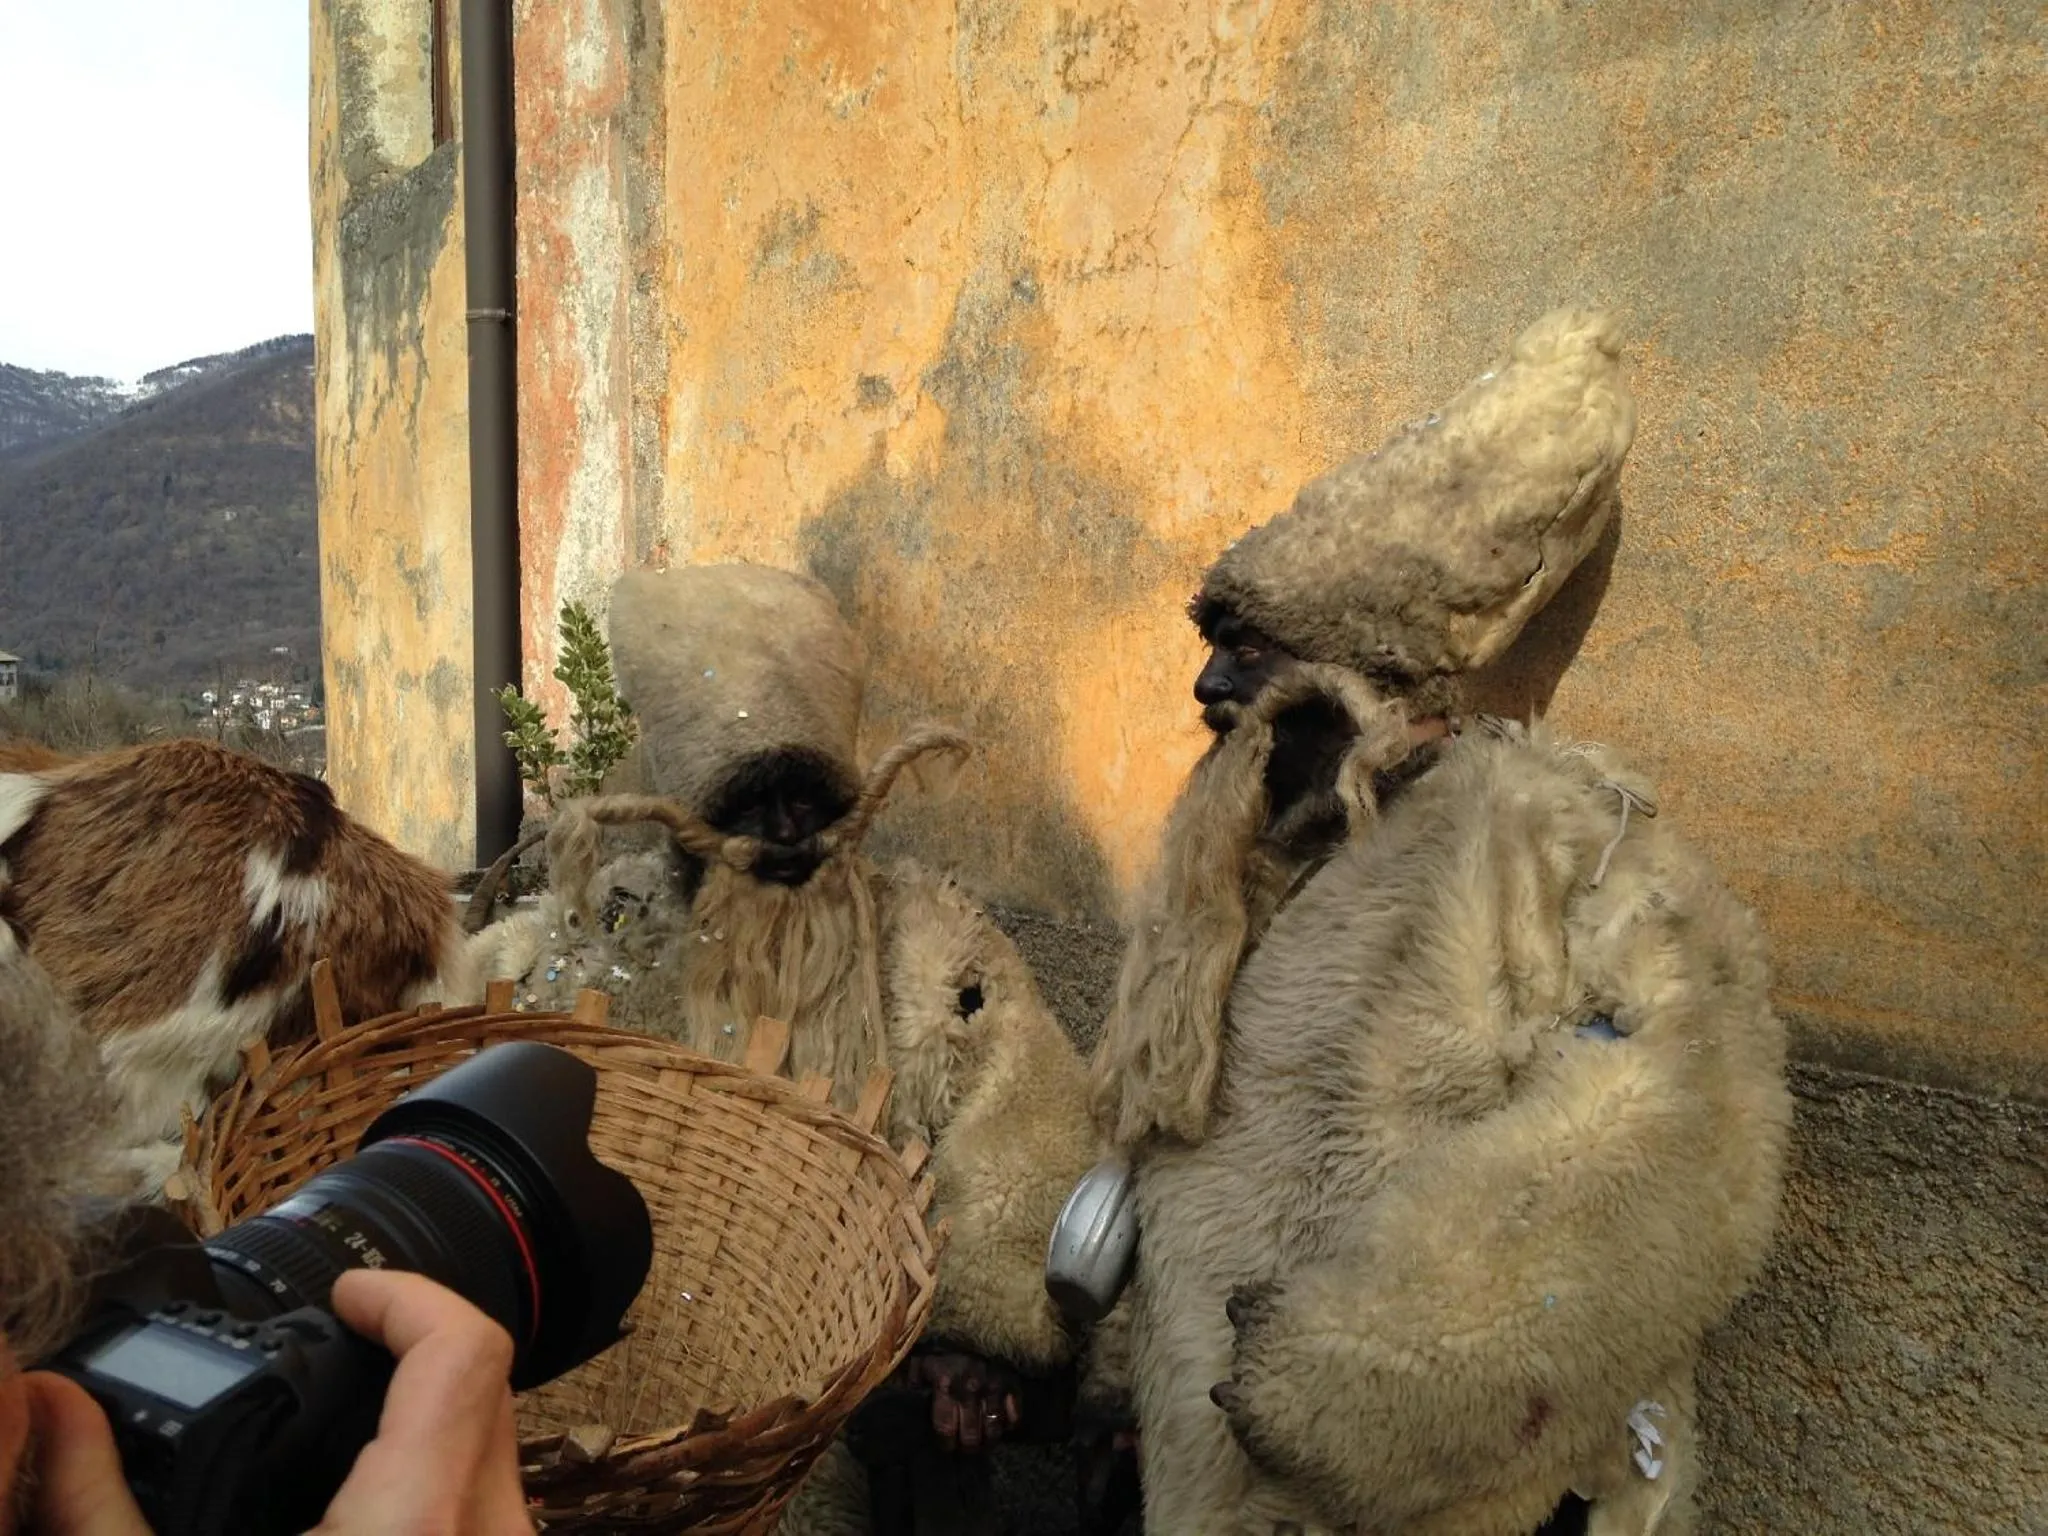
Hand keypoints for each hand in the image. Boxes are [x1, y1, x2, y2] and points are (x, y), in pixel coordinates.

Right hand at [6, 1271, 533, 1535]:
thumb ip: (98, 1507)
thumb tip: (51, 1404)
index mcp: (414, 1521)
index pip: (464, 1349)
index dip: (406, 1297)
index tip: (350, 1296)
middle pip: (490, 1388)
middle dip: (420, 1347)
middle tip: (346, 1341)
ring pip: (503, 1452)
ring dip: (437, 1417)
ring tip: (355, 1418)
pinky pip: (495, 1507)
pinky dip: (446, 1478)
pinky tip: (377, 1497)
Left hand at [899, 1350, 1021, 1454]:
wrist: (978, 1315)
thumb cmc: (946, 1338)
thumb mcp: (922, 1354)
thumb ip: (914, 1376)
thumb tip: (909, 1395)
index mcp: (946, 1385)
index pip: (945, 1429)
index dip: (945, 1444)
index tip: (946, 1447)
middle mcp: (970, 1391)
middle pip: (970, 1436)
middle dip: (967, 1447)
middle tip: (966, 1449)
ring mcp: (994, 1388)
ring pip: (993, 1430)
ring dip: (988, 1441)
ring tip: (983, 1443)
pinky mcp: (1012, 1382)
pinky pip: (1015, 1415)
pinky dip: (1009, 1424)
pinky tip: (1002, 1426)